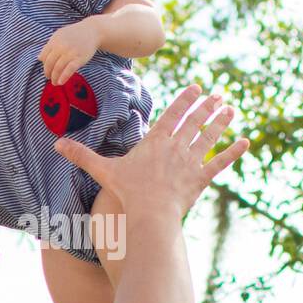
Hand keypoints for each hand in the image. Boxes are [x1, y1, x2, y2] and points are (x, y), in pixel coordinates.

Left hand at [37, 18, 100, 85]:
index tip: (46, 69)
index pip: (43, 56)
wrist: (92, 31)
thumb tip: (39, 58)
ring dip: (54, 77)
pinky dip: (64, 77)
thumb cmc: (75, 34)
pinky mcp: (79, 58)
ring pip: (58, 68)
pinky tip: (60, 82)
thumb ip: (50, 45)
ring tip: (55, 82)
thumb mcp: (60, 35)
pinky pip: (69, 70)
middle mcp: (61, 46)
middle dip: (47, 73)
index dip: (43, 65)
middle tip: (49, 78)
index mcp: (54, 40)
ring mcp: (70, 52)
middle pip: (49, 63)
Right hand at [53, 84, 248, 216]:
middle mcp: (177, 147)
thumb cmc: (128, 192)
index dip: (186, 99)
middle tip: (219, 94)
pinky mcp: (201, 179)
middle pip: (195, 121)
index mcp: (156, 141)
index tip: (197, 87)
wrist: (150, 215)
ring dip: (221, 122)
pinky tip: (246, 142)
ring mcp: (190, 162)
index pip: (174, 113)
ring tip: (231, 108)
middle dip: (208, 106)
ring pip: (209, 137)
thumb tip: (56, 145)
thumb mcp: (103, 171)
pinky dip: (233, 152)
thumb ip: (82, 156)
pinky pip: (220, 163)